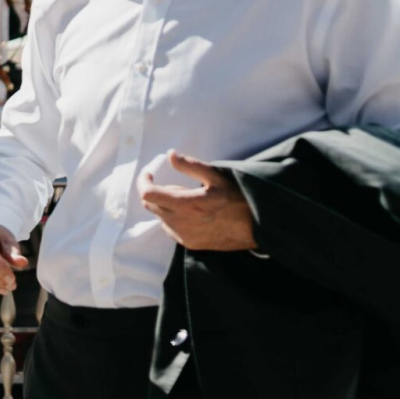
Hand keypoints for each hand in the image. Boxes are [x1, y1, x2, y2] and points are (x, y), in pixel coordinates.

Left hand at [139, 150, 257, 251]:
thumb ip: (191, 166)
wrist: (256, 226)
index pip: (148, 194)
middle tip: (179, 186)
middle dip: (157, 192)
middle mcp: (181, 223)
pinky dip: (174, 219)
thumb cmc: (238, 198)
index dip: (143, 182)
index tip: (148, 174)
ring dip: (166, 206)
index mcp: (186, 204)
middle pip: (151, 205)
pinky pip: (170, 229)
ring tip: (191, 201)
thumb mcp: (216, 177)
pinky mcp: (189, 244)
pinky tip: (194, 214)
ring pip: (160, 217)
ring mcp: (184, 235)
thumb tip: (170, 155)